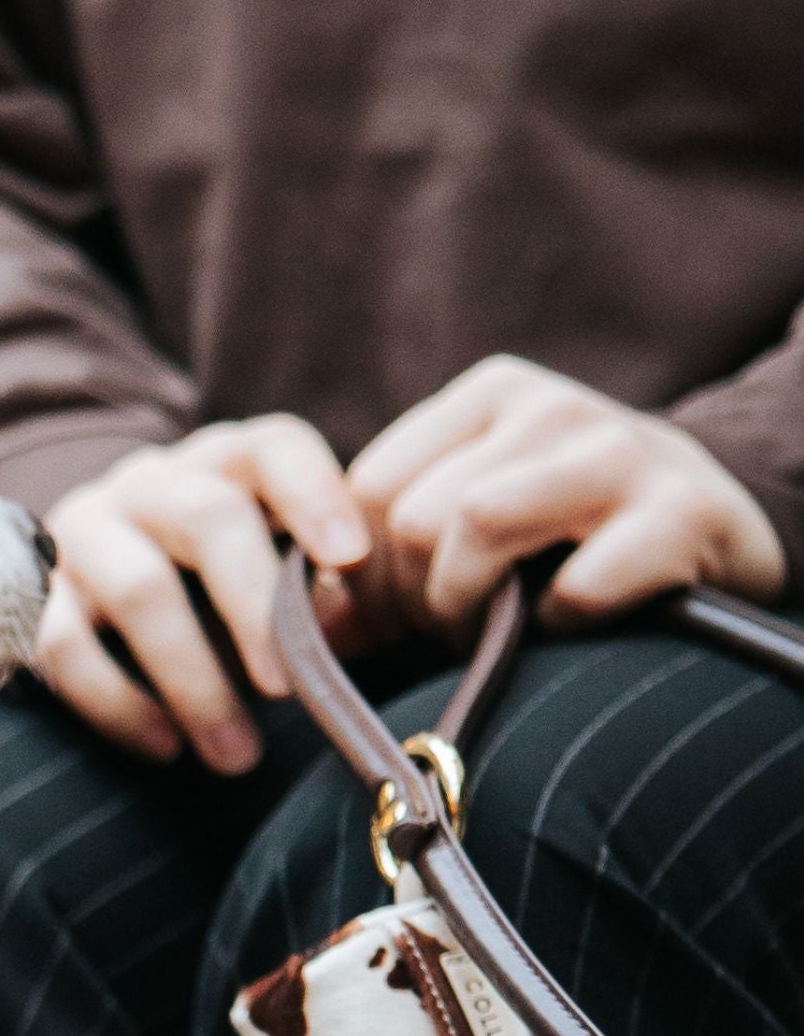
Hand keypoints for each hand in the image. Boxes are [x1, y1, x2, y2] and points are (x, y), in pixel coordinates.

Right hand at [35, 418, 369, 771]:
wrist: (102, 600)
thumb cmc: (218, 586)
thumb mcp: (273, 571)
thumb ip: (313, 590)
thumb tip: (338, 623)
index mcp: (224, 465)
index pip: (271, 449)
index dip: (314, 495)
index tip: (350, 559)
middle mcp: (150, 485)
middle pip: (206, 517)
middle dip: (254, 608)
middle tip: (289, 690)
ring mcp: (85, 534)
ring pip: (138, 588)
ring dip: (195, 680)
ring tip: (238, 755)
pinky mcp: (36, 596)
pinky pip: (67, 647)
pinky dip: (121, 704)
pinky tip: (166, 746)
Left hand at [348, 355, 784, 630]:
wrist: (727, 520)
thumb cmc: (576, 533)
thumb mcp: (482, 516)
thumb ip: (390, 557)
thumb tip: (309, 628)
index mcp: (490, 396)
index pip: (370, 487)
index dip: (363, 573)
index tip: (391, 616)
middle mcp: (550, 407)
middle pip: (417, 513)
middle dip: (413, 598)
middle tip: (444, 633)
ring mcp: (620, 452)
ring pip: (478, 522)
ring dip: (468, 609)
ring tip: (488, 639)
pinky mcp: (683, 514)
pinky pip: (578, 584)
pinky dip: (555, 624)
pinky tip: (562, 629)